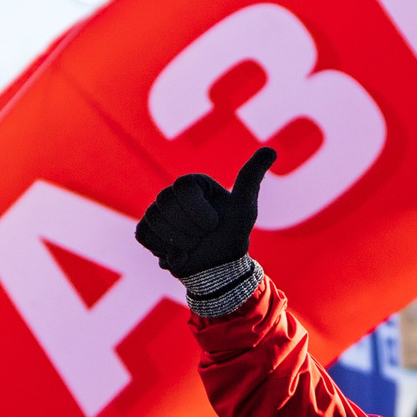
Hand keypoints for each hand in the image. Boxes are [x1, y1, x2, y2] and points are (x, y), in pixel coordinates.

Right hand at [134, 146, 275, 277]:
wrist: (218, 266)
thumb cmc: (232, 233)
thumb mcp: (244, 206)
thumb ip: (251, 177)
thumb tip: (271, 150)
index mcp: (193, 182)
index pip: (183, 187)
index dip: (198, 211)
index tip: (213, 223)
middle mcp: (171, 193)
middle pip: (166, 203)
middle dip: (190, 230)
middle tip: (203, 236)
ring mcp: (156, 211)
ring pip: (155, 220)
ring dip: (179, 241)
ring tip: (192, 245)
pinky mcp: (145, 230)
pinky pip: (145, 235)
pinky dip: (164, 249)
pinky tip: (179, 253)